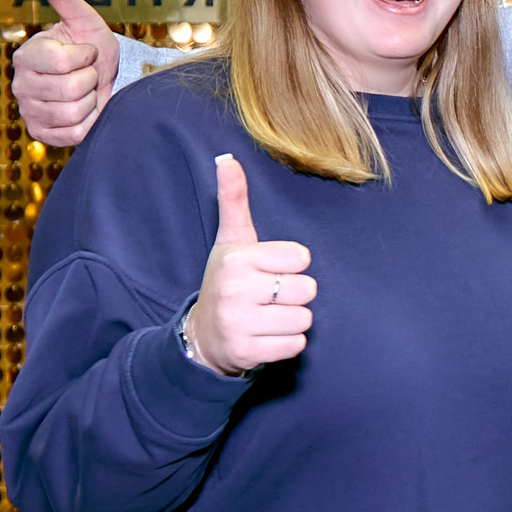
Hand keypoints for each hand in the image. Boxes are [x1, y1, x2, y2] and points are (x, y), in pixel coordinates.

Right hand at [10, 0, 120, 147]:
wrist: (104, 82)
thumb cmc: (92, 48)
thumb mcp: (83, 20)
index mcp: (26, 55)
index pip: (62, 62)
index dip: (85, 57)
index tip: (86, 53)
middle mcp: (21, 85)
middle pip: (70, 89)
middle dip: (91, 80)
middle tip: (87, 75)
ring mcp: (30, 112)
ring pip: (74, 112)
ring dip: (90, 102)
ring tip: (85, 92)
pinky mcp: (42, 135)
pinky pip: (75, 133)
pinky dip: (88, 122)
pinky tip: (83, 111)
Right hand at [187, 154, 314, 374]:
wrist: (204, 336)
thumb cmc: (226, 282)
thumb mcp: (230, 241)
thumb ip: (234, 200)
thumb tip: (227, 158)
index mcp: (238, 259)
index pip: (301, 257)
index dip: (292, 265)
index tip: (270, 271)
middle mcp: (236, 290)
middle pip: (307, 289)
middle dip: (295, 295)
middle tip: (270, 297)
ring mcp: (240, 324)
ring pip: (304, 319)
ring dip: (293, 320)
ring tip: (268, 317)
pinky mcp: (249, 352)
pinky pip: (296, 345)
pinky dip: (288, 343)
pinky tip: (267, 336)